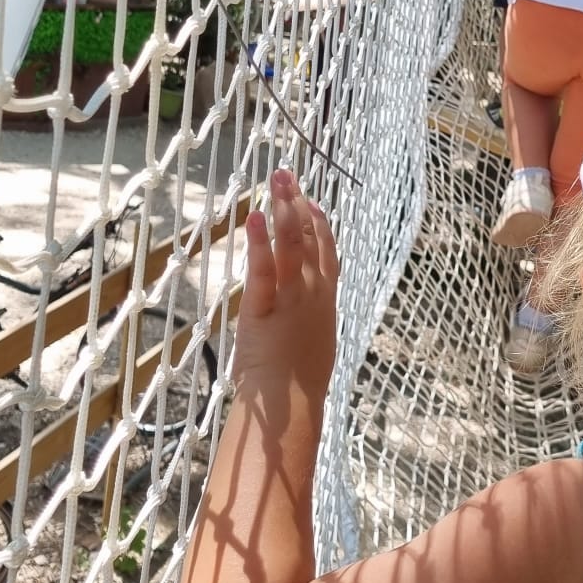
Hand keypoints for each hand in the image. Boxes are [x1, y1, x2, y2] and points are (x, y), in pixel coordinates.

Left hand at [233, 171, 340, 407]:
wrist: (290, 407)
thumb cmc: (298, 387)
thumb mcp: (312, 348)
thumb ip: (308, 325)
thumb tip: (301, 320)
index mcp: (325, 304)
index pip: (327, 255)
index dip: (319, 226)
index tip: (311, 201)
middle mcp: (313, 296)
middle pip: (309, 241)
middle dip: (297, 206)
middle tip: (287, 175)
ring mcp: (291, 302)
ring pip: (291, 248)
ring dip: (283, 212)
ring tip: (277, 182)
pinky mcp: (265, 311)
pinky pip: (263, 272)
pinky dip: (260, 243)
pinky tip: (255, 216)